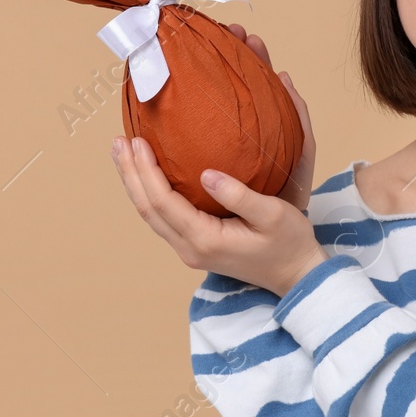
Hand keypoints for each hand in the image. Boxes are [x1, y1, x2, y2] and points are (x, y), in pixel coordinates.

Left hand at [110, 24, 326, 298]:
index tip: (137, 141)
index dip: (146, 171)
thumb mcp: (274, 214)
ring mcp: (189, 250)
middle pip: (147, 208)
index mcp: (205, 240)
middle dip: (130, 174)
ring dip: (135, 183)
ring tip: (124, 153)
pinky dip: (149, 193)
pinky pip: (162, 217)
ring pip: (150, 214)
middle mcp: (190, 248)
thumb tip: (206, 174)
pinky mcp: (194, 246)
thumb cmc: (290, 243)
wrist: (297, 275)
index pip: (163, 202)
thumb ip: (240, 195)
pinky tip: (147, 174)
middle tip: (118, 141)